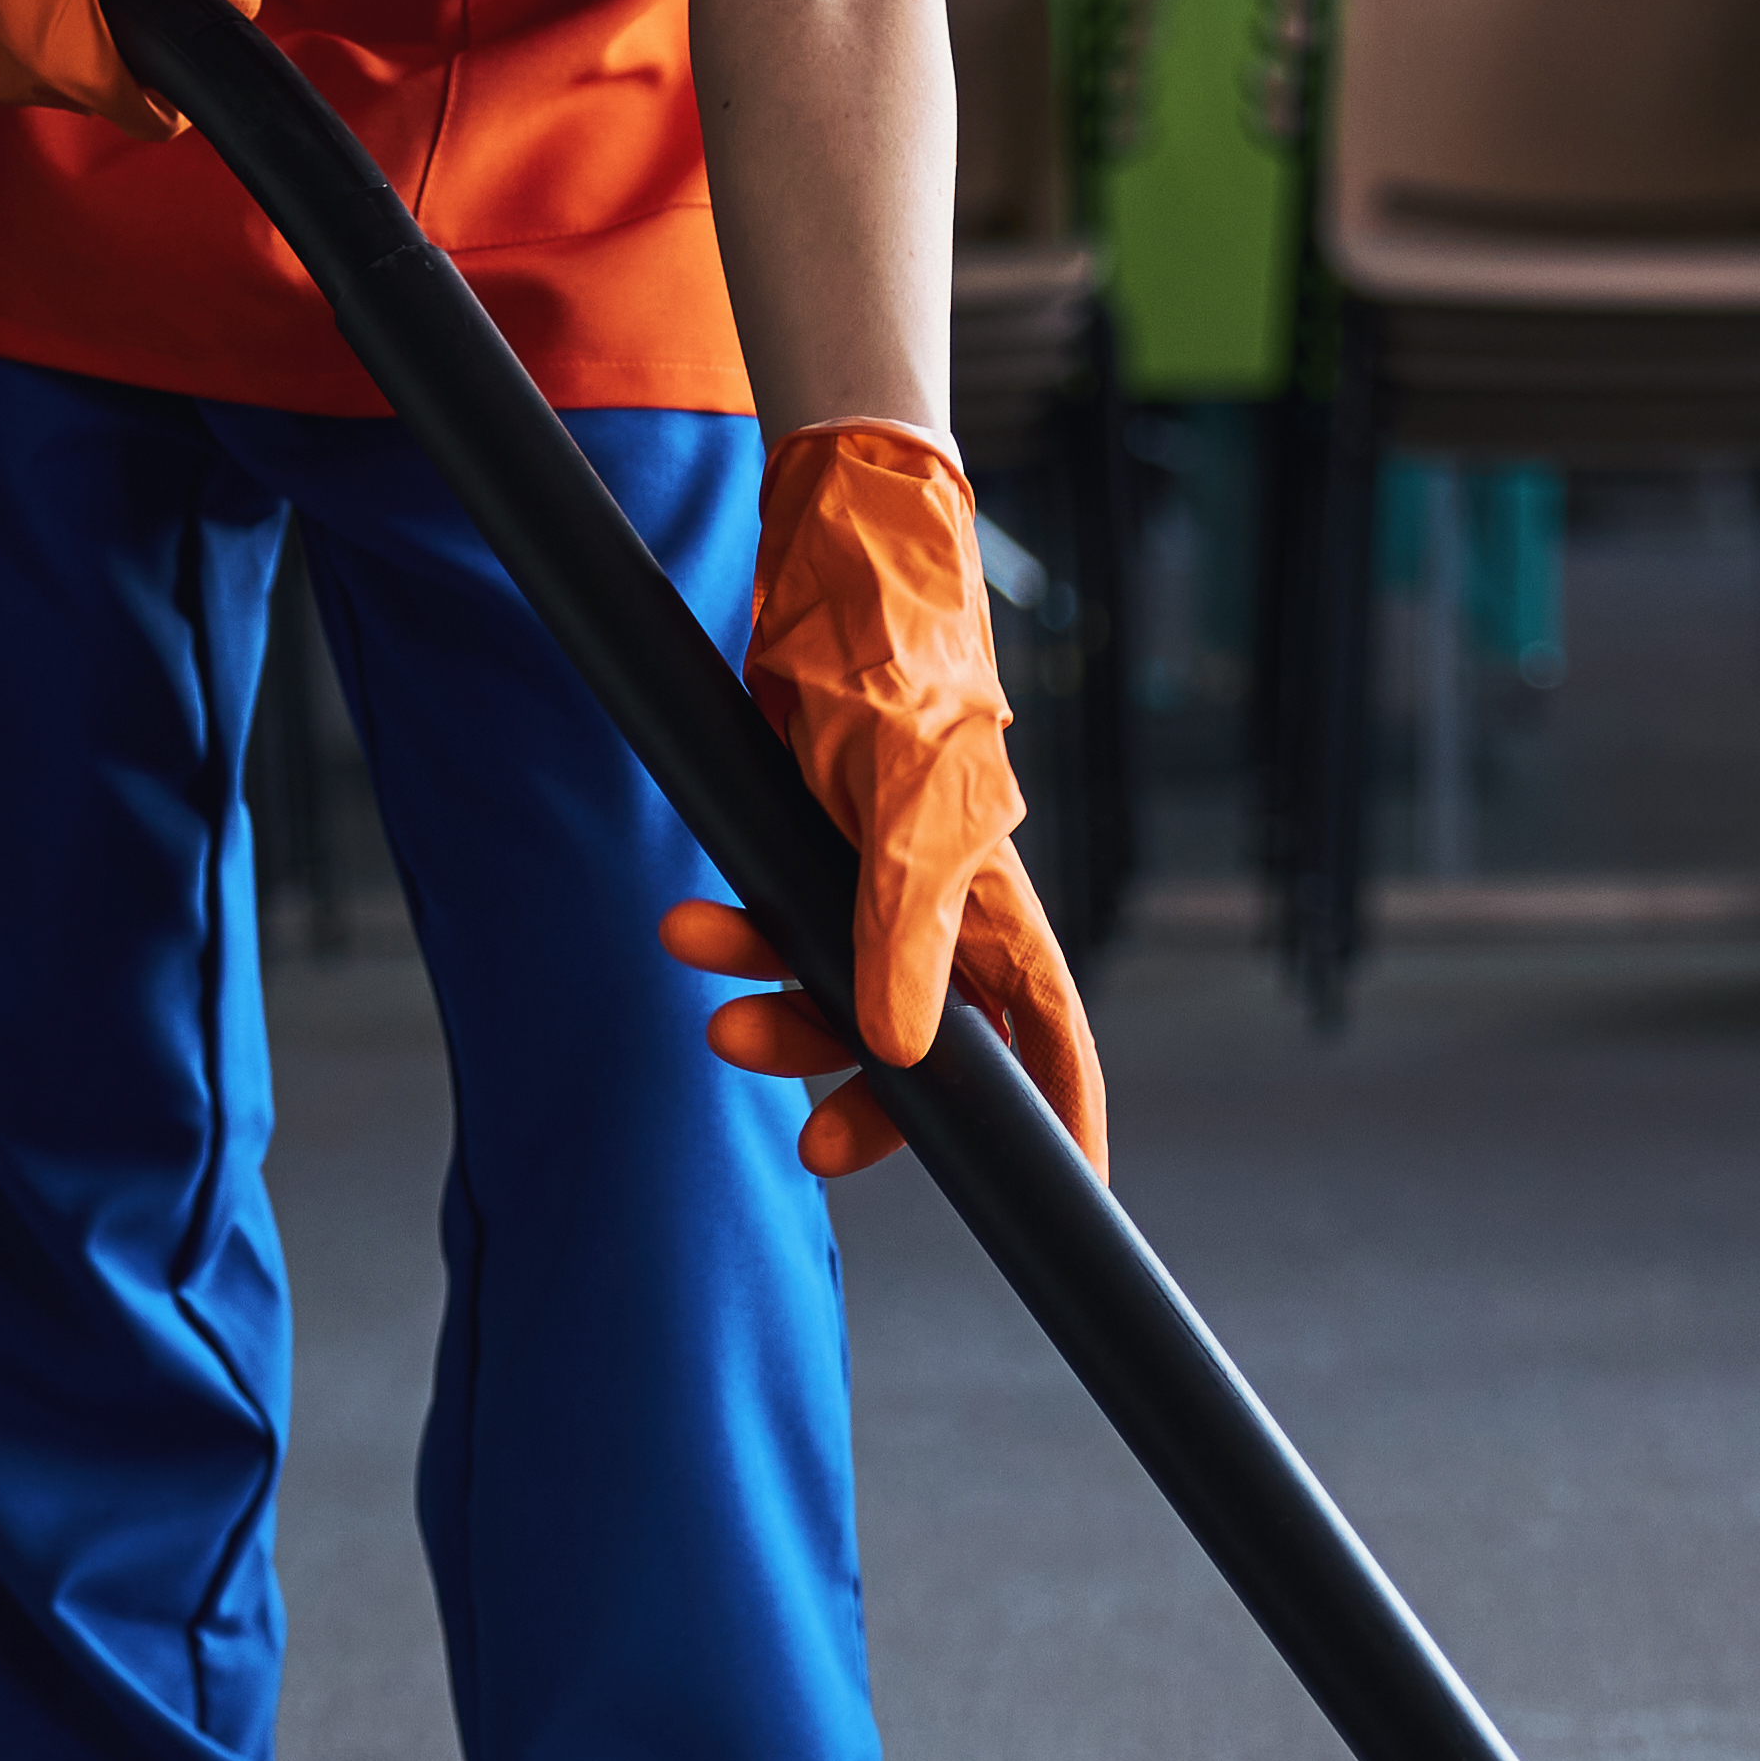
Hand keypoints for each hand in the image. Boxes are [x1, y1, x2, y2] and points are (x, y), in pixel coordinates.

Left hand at [677, 420, 1106, 1179]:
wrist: (826, 559)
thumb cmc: (900, 673)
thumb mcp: (911, 812)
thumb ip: (906, 936)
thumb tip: (903, 1055)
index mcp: (999, 912)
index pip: (1047, 1045)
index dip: (1061, 1128)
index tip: (1069, 1201)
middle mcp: (945, 910)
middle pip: (923, 1051)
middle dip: (867, 1100)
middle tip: (809, 1145)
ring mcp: (872, 883)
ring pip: (827, 993)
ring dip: (767, 1006)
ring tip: (703, 981)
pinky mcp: (808, 846)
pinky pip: (771, 925)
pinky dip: (730, 936)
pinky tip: (690, 922)